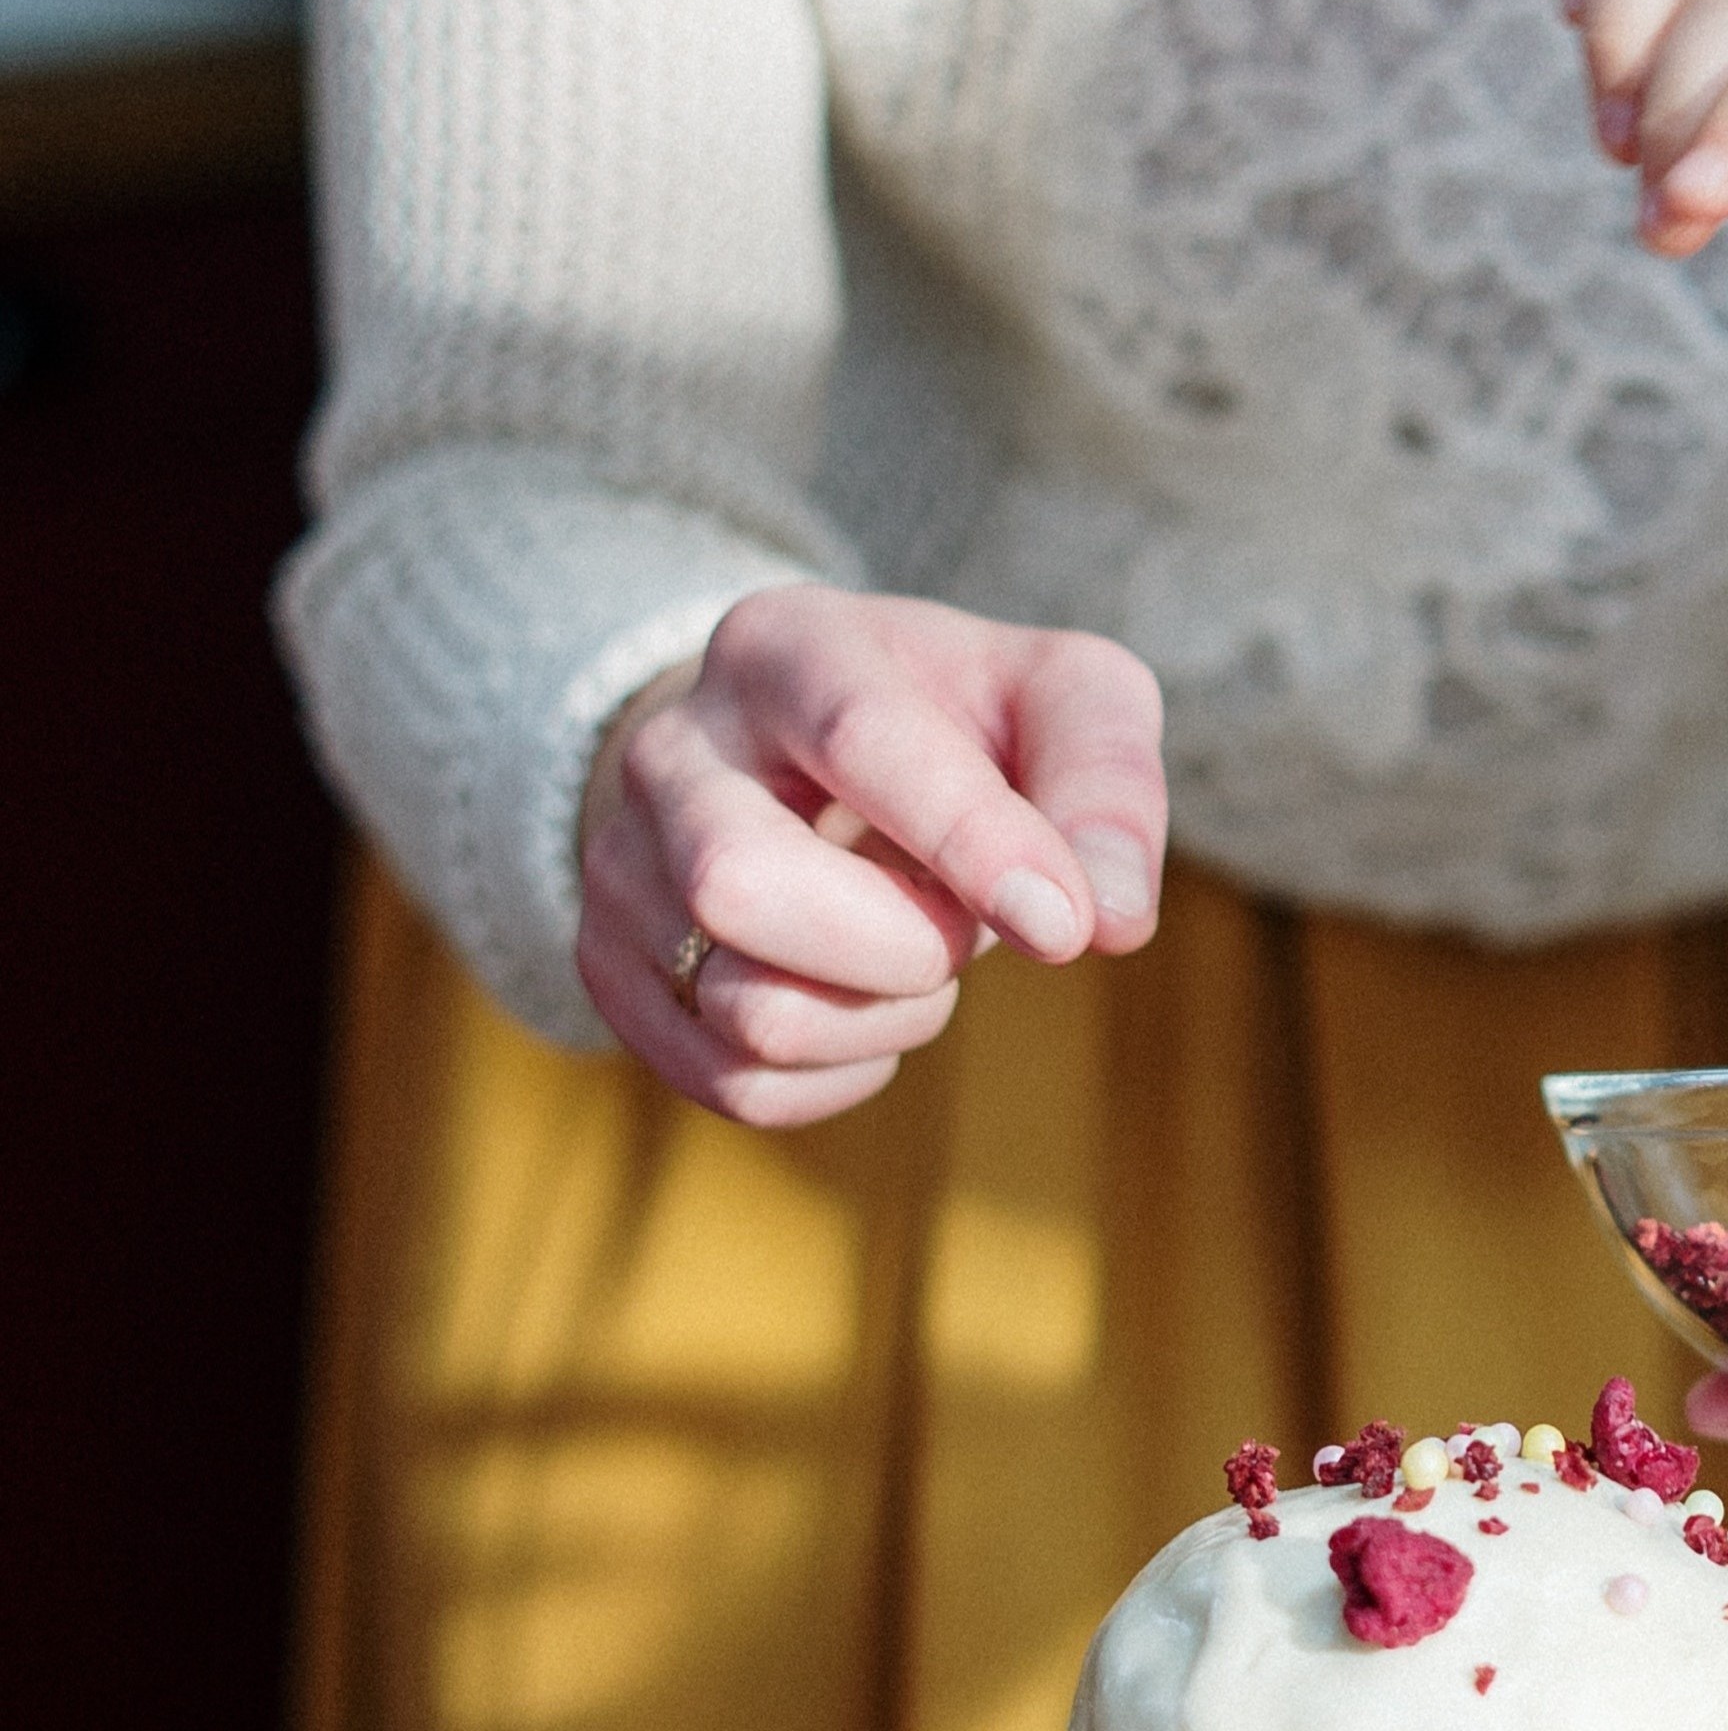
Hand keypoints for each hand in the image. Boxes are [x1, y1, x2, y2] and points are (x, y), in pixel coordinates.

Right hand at [576, 584, 1167, 1127]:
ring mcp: (619, 862)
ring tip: (920, 956)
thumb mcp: (1062, 698)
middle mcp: (673, 747)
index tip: (1066, 927)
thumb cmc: (964, 721)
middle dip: (900, 945)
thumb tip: (1111, 923)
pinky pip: (731, 1083)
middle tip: (965, 926)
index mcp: (787, 647)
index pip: (862, 738)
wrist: (811, 753)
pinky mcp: (613, 966)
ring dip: (884, 1018)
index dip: (970, 842)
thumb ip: (1103, 784)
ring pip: (744, 1007)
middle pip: (741, 887)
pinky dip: (838, 1077)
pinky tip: (869, 1010)